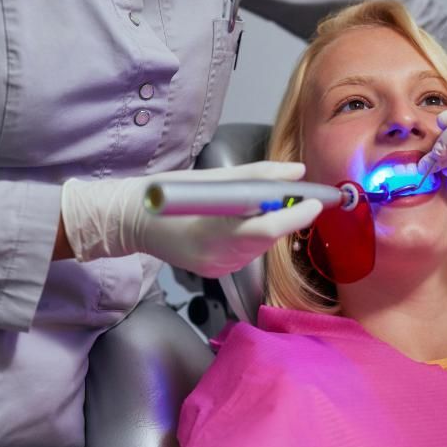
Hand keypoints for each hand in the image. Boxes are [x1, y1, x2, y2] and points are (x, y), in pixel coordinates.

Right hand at [60, 161, 322, 277]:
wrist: (131, 222)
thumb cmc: (167, 193)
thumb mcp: (211, 177)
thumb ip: (257, 176)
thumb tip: (296, 173)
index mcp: (212, 231)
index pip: (266, 228)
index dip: (295, 215)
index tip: (316, 200)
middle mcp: (217, 256)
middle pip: (268, 239)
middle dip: (289, 218)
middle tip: (303, 197)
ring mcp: (217, 268)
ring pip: (262, 248)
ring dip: (274, 226)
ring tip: (276, 204)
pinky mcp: (217, 272)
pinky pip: (249, 253)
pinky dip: (257, 236)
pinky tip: (250, 221)